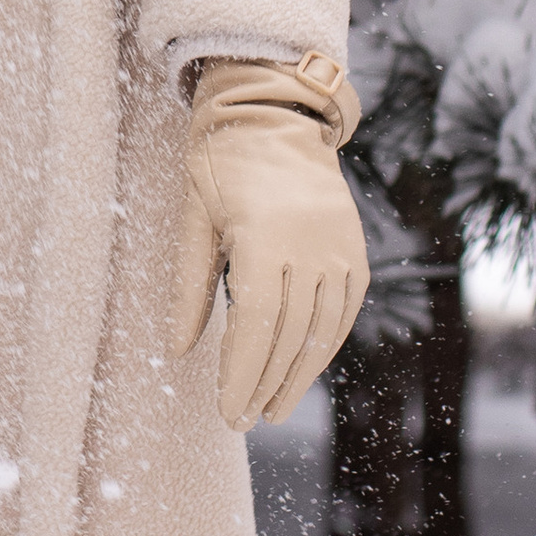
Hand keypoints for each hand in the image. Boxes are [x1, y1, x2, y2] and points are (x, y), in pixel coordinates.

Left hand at [167, 51, 367, 429]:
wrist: (274, 116)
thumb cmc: (220, 164)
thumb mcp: (194, 219)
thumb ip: (189, 287)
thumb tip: (180, 351)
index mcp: (264, 240)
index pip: (255, 326)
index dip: (241, 375)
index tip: (226, 412)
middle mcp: (311, 247)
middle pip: (290, 336)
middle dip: (264, 384)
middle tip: (242, 420)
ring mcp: (340, 248)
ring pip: (323, 329)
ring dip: (298, 375)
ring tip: (272, 408)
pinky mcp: (355, 248)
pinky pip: (346, 309)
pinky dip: (327, 344)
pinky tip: (306, 368)